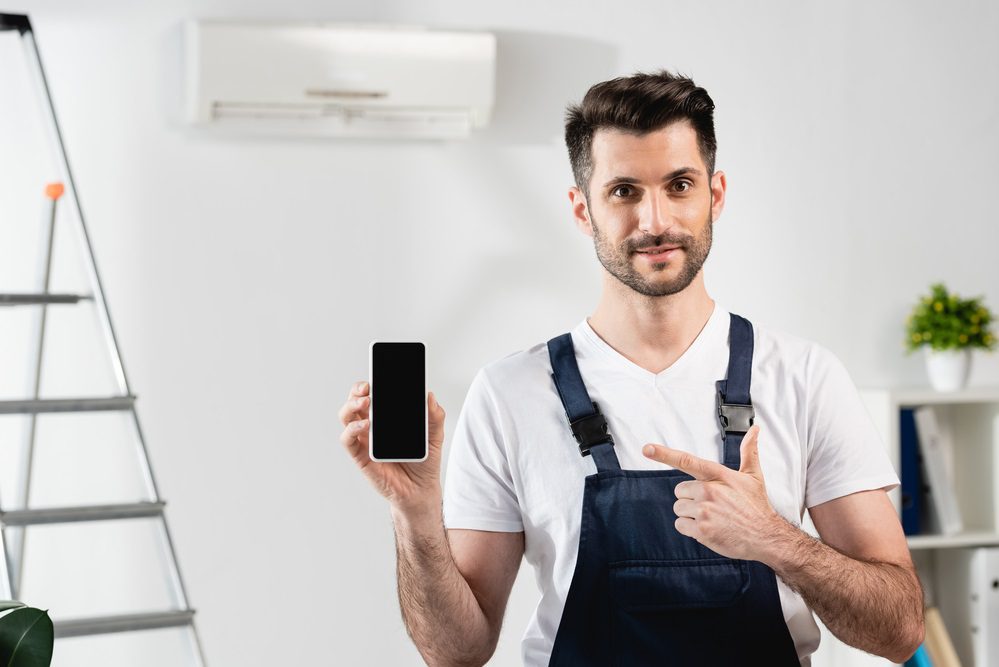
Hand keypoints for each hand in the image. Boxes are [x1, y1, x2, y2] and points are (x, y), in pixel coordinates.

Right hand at [338, 380, 445, 514]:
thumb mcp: (435, 435)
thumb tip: (430, 396)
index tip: (378, 373)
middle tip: (368, 386)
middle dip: (357, 390)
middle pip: (355, 401)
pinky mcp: (360, 456)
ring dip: (352, 405)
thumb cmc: (423, 461)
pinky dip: (353, 429)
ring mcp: (364, 440)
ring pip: (347, 416)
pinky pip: (348, 440)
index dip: (371, 382)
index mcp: (386, 417)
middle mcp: (371, 426)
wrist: (421, 490)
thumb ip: (434, 416)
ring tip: (366, 401)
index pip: (374, 394)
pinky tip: (365, 425)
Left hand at [641, 424, 782, 560]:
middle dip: (691, 498)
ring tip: (712, 518)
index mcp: (718, 475)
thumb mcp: (754, 476)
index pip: (687, 461)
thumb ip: (749, 451)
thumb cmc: (757, 506)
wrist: (766, 536)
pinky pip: (680, 525)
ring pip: (679, 508)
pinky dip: (690, 529)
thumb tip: (755, 429)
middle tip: (712, 505)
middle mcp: (709, 491)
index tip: (646, 449)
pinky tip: (708, 529)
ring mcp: (704, 511)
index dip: (664, 454)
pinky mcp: (702, 530)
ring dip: (690, 515)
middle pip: (680, 491)